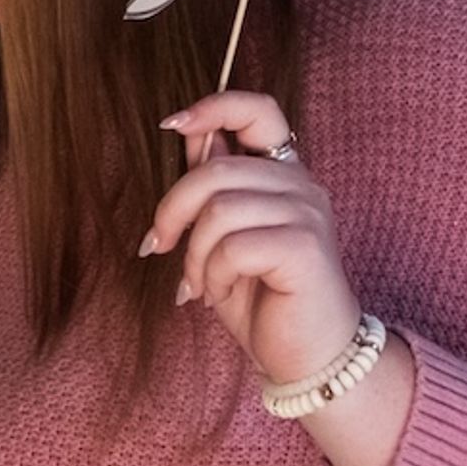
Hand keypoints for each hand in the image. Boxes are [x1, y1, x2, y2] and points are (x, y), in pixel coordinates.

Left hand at [142, 91, 415, 465]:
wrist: (307, 359)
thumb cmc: (264, 302)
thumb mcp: (224, 239)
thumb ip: (213, 187)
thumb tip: (191, 134)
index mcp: (284, 175)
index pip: (260, 110)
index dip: (214, 106)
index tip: (171, 124)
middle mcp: (302, 185)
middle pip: (215, 170)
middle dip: (171, 211)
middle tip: (158, 248)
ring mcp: (308, 213)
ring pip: (219, 210)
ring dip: (193, 255)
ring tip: (198, 285)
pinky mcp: (305, 247)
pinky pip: (234, 245)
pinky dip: (211, 274)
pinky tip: (215, 296)